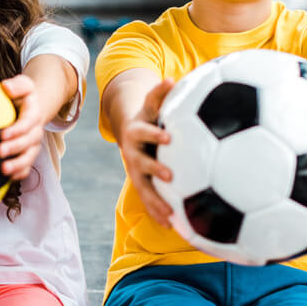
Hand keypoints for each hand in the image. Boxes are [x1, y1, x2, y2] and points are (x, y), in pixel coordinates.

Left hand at [0, 74, 44, 180]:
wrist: (30, 108)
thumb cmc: (20, 95)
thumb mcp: (23, 84)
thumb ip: (17, 85)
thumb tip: (5, 87)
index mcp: (34, 114)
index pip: (28, 123)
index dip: (17, 130)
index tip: (2, 134)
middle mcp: (36, 132)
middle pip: (29, 142)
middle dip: (14, 148)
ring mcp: (33, 146)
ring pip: (29, 158)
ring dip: (17, 165)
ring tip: (3, 170)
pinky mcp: (28, 155)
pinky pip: (26, 168)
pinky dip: (19, 174)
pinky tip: (8, 179)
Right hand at [117, 79, 174, 226]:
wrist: (132, 133)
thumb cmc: (150, 116)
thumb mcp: (152, 104)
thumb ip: (160, 93)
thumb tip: (171, 78)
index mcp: (137, 133)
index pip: (144, 133)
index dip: (155, 135)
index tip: (168, 137)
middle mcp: (133, 154)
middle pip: (141, 164)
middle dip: (154, 171)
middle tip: (171, 176)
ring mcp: (135, 172)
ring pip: (144, 189)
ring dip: (156, 202)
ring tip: (170, 215)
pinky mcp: (142, 185)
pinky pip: (150, 201)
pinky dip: (159, 213)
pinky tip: (174, 227)